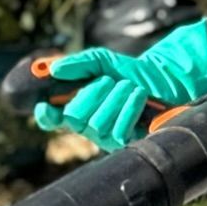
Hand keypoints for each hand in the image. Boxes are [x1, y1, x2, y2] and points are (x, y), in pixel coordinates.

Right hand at [33, 20, 206, 152]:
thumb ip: (79, 63)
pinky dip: (128, 108)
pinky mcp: (126, 144)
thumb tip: (54, 69)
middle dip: (92, 94)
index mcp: (76, 107)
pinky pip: (118, 131)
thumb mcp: (103, 61)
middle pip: (74, 118)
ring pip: (97, 123)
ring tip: (129, 87)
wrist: (162, 81)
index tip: (44, 105)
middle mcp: (88, 126)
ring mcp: (106, 137)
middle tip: (108, 82)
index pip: (51, 119)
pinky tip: (138, 97)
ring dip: (115, 98)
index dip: (45, 115)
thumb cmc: (128, 73)